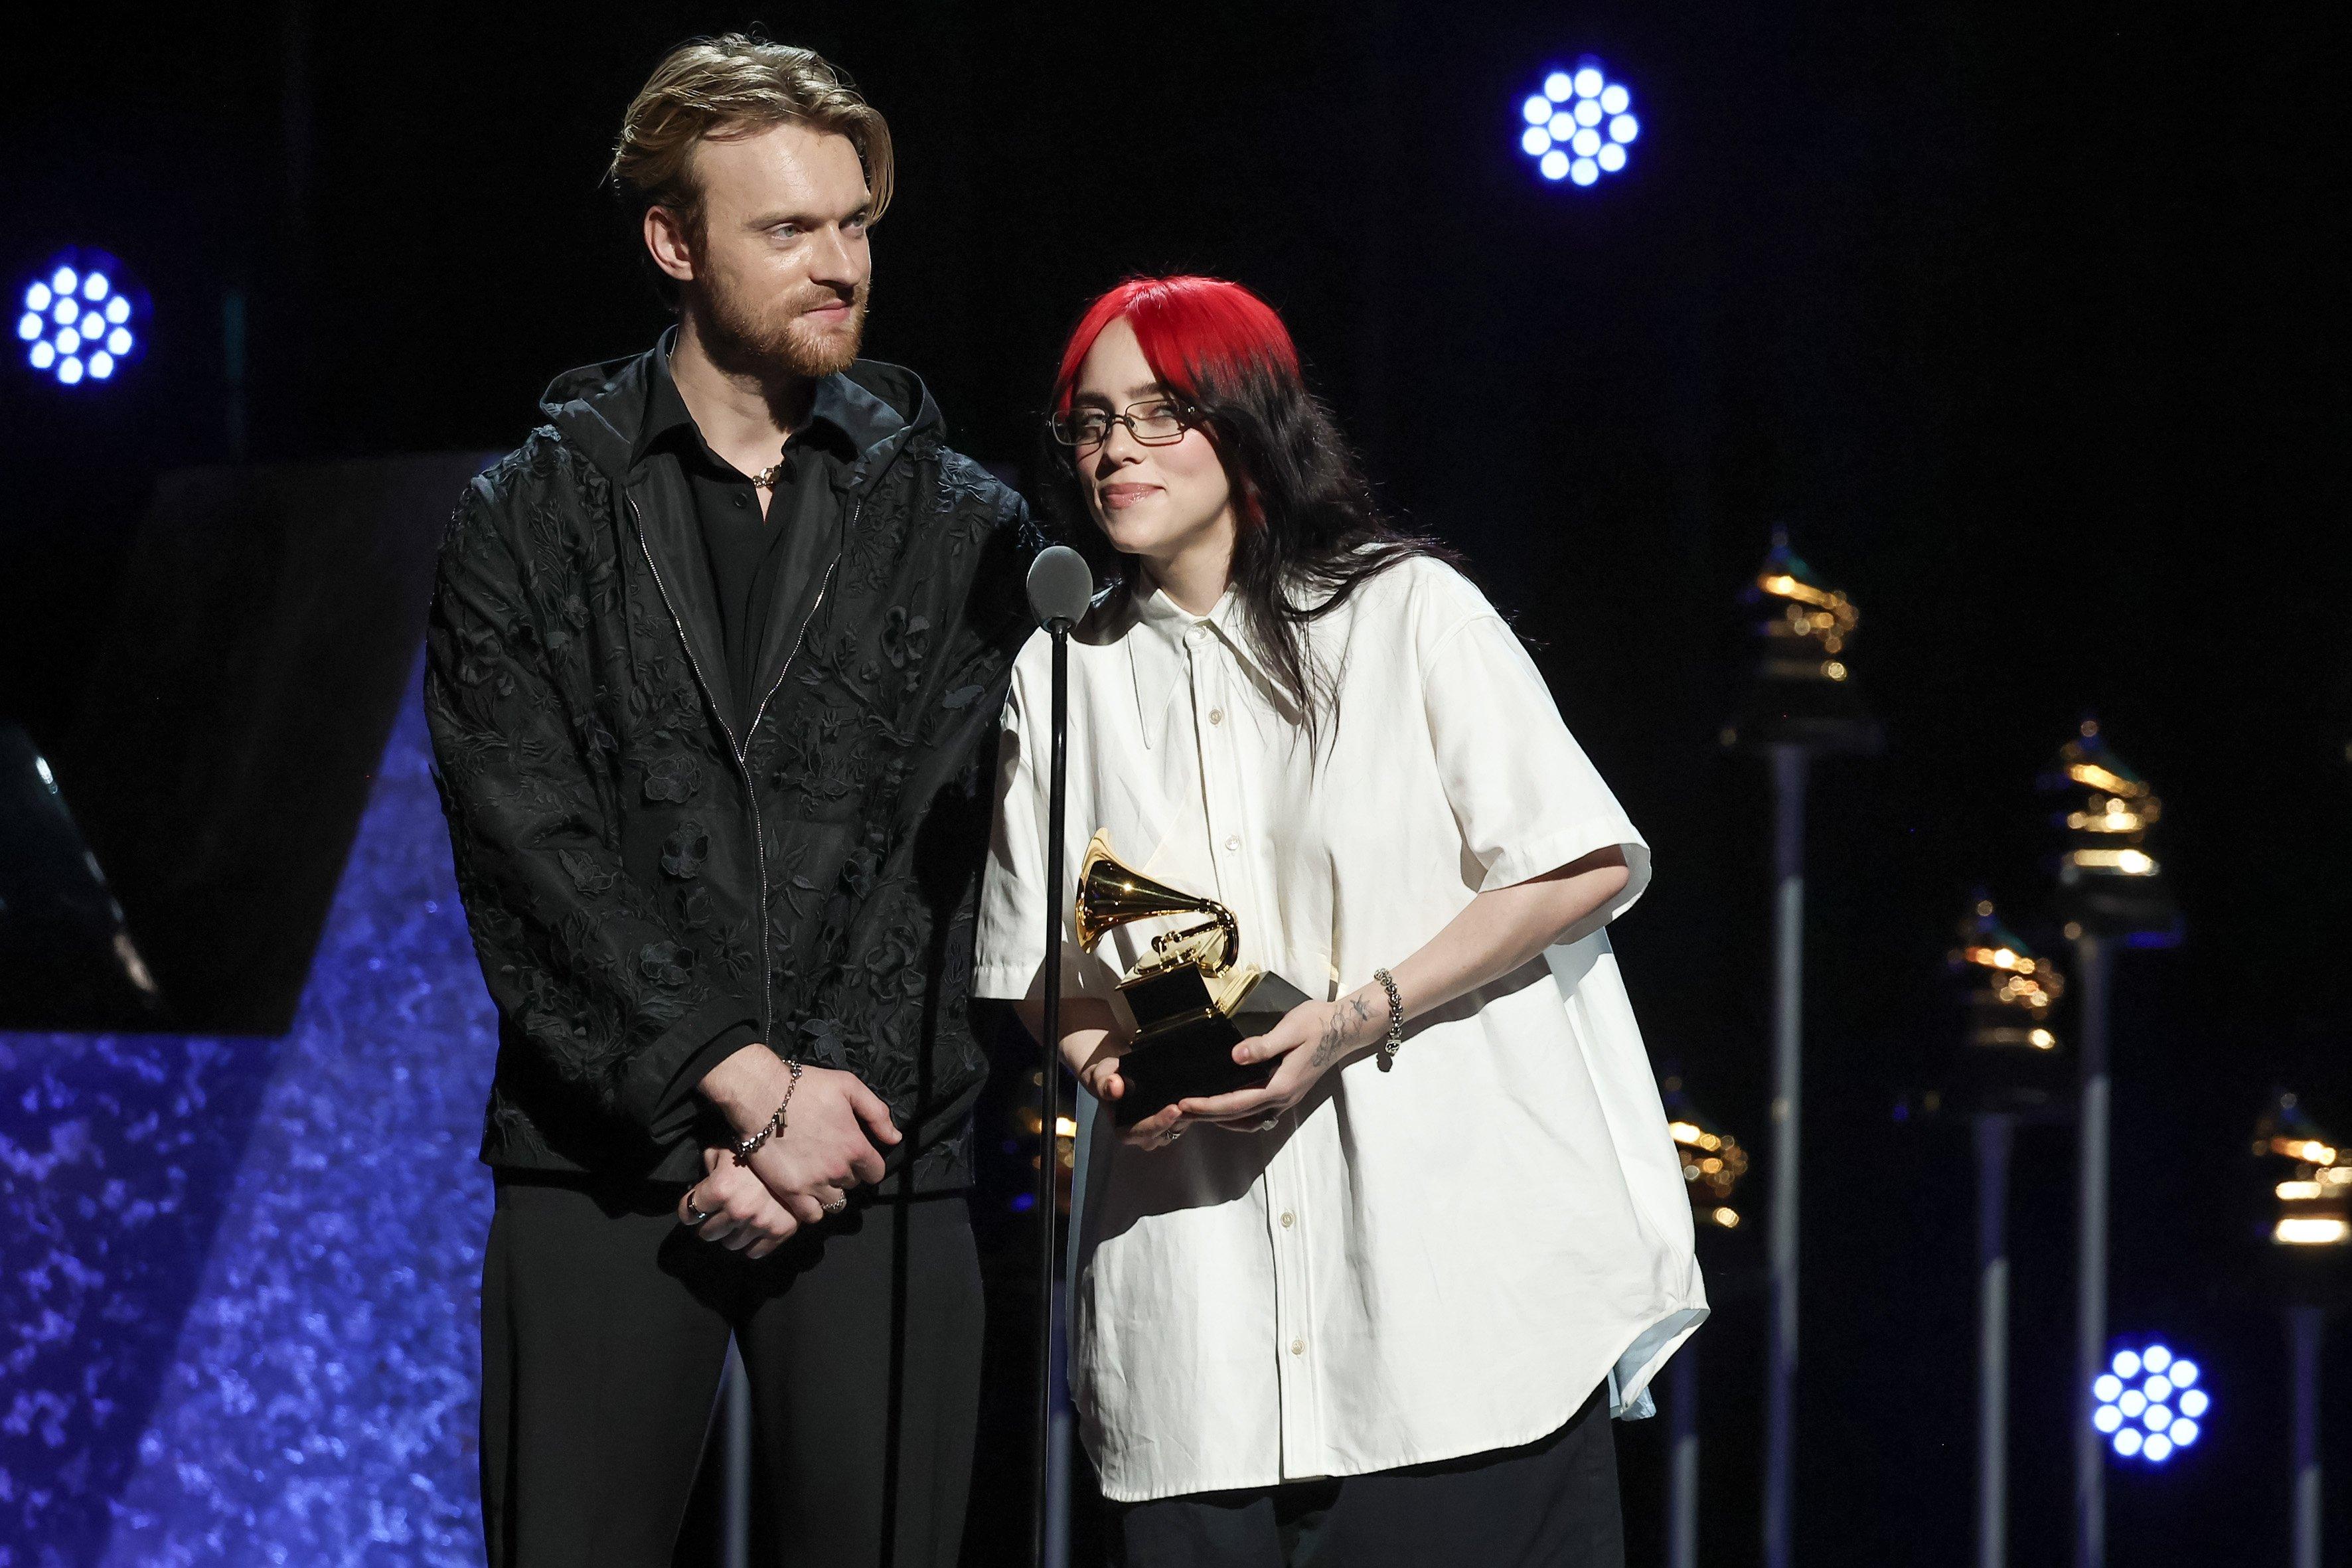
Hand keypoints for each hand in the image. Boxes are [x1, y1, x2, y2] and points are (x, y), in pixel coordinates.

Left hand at [679, 1147, 800, 1258]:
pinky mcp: (780, 1232)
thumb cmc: (756, 1148)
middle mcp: (737, 1210)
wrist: (798, 1152)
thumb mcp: (724, 1149)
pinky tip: (753, 1230)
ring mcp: (760, 1223)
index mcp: (720, 1189)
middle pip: (707, 1233)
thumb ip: (708, 1165)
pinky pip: (754, 1252)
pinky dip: (751, 1244)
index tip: (696, 1209)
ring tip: (739, 1220)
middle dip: (709, 1224)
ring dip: (731, 1234)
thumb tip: (702, 1181)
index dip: (689, 1210)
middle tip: (717, 1215)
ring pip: (730, 1244)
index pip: (688, 1213)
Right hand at [702, 1044, 898, 1210]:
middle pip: (853, 1185)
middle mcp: (838, 1170)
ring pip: (835, 1204)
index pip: (876, 1173)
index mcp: (855, 1147)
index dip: (868, 1164)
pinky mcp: (789, 1192)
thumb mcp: (849, 1086)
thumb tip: (895, 1138)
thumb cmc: (806, 1087)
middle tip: (830, 1160)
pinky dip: (812, 1209)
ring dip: (831, 1193)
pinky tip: (806, 1194)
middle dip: (846, 1174)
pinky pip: (811, 1216)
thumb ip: (877, 1114)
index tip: (856, 1155)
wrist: (761, 1095)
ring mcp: (813, 1184)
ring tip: (819, 1179)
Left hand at [1174, 990, 1383, 1129]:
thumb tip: (1236, 1056)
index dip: (1208, 1106)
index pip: (1237, 1103)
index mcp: (1281, 1086)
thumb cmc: (1317, 1023)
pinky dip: (1238, 1116)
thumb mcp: (1291, 1029)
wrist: (1344, 1028)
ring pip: (1248, 1121)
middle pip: (1238, 1116)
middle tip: (1178, 1111)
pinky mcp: (1288, 1094)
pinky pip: (1258, 1115)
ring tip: (1196, 1113)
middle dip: (1207, 1116)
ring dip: (1221, 1120)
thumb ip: (1264, 1045)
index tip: (1184, 1104)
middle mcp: (1283, 1099)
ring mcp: (1287, 1099)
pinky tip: (1226, 1109)